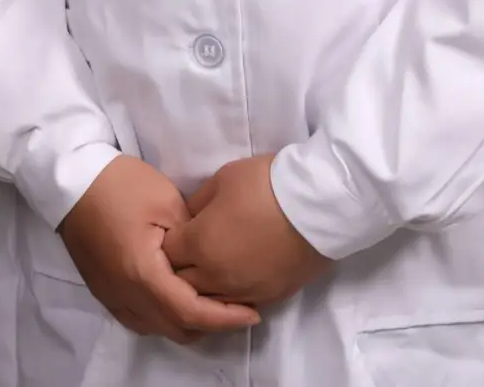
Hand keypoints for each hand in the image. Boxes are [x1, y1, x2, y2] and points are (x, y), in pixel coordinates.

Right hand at [56, 155, 261, 344]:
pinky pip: (141, 319)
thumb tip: (208, 259)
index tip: (253, 312)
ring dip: (188, 323)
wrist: (74, 182)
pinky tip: (180, 299)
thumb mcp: (167, 204)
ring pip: (158, 328)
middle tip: (238, 308)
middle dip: (211, 325)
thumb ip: (192, 240)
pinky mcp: (106, 292)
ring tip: (214, 304)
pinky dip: (165, 316)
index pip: (190, 312)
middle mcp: (126, 297)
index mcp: (143, 275)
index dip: (224, 317)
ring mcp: (112, 297)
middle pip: (176, 328)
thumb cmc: (122, 186)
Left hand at [161, 153, 334, 307]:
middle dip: (180, 267)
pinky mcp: (267, 298)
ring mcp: (241, 292)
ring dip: (203, 287)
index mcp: (199, 244)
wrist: (317, 204)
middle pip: (181, 283)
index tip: (178, 229)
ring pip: (207, 302)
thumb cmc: (265, 184)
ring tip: (212, 265)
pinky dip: (230, 295)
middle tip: (191, 248)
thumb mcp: (223, 178)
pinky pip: (236, 305)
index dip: (169, 240)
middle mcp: (215, 277)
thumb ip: (198, 203)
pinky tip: (236, 277)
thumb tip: (190, 219)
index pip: (166, 253)